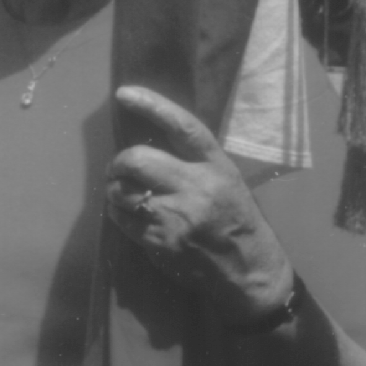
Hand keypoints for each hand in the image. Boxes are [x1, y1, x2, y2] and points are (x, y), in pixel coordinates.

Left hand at [105, 85, 294, 326]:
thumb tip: (145, 138)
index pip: (182, 126)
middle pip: (136, 159)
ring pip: (120, 189)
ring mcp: (176, 216)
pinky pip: (120, 217)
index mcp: (216, 166)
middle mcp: (197, 187)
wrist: (250, 271)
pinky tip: (133, 216)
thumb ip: (191, 160)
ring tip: (127, 195)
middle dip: (119, 162)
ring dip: (115, 190)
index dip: (152, 105)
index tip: (124, 93)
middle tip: (120, 169)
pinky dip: (118, 213)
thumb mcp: (225, 180)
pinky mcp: (159, 240)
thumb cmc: (235, 219)